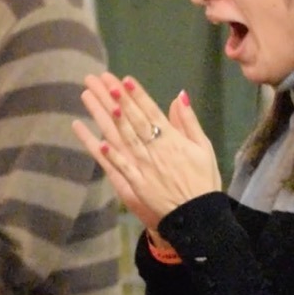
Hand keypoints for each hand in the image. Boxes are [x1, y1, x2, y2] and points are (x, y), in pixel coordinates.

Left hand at [70, 73, 221, 230]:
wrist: (199, 215)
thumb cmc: (202, 179)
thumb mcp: (203, 147)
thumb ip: (189, 121)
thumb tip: (179, 95)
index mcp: (173, 140)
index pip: (150, 112)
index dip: (136, 95)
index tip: (123, 79)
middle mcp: (156, 150)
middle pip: (131, 119)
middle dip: (114, 98)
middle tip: (99, 79)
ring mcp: (144, 166)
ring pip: (121, 137)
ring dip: (104, 116)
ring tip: (90, 97)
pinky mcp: (136, 183)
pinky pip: (120, 166)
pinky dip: (109, 153)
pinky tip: (96, 138)